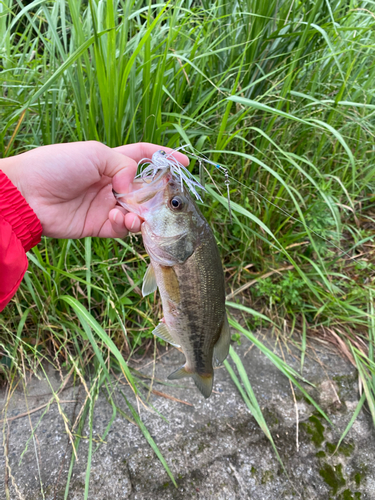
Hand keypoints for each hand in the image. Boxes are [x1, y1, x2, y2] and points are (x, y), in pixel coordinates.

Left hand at [0, 141, 188, 238]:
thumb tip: (136, 189)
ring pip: (137, 212)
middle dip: (158, 195)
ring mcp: (106, 205)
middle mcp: (112, 184)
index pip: (143, 157)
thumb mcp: (96, 154)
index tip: (184, 163)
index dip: (164, 158)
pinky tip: (118, 218)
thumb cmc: (58, 164)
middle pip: (146, 189)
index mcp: (111, 161)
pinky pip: (122, 228)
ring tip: (134, 214)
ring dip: (141, 214)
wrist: (29, 193)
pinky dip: (126, 224)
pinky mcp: (99, 226)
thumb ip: (125, 167)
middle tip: (165, 201)